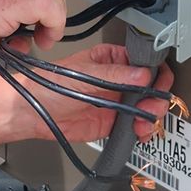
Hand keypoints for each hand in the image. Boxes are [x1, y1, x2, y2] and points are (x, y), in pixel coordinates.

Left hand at [5, 39, 173, 146]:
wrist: (31, 113)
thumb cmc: (49, 85)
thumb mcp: (84, 74)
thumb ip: (114, 75)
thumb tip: (142, 73)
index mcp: (112, 60)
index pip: (143, 62)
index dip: (155, 71)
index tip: (158, 81)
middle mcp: (118, 81)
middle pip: (151, 86)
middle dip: (156, 96)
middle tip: (152, 104)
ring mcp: (117, 102)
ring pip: (147, 107)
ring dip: (152, 115)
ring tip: (145, 120)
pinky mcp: (113, 122)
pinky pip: (136, 126)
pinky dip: (144, 130)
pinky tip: (140, 131)